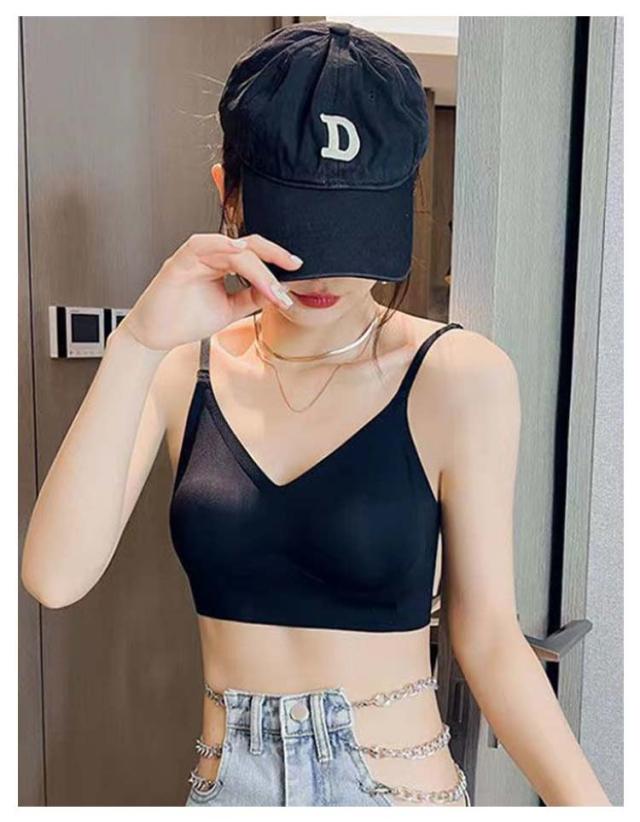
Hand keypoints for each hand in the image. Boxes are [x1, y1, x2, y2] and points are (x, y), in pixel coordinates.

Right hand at [119, 233, 301, 351]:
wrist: (156, 337)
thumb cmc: (185, 320)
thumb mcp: (229, 309)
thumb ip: (250, 297)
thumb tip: (277, 290)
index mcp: (221, 264)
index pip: (254, 255)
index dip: (276, 260)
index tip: (296, 269)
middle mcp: (209, 256)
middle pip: (247, 246)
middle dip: (273, 255)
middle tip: (293, 266)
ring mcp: (194, 257)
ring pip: (231, 248)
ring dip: (255, 264)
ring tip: (272, 282)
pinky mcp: (179, 261)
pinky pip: (201, 244)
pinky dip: (221, 244)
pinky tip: (239, 251)